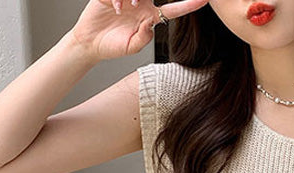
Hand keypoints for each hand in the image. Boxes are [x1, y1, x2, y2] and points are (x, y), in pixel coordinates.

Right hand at [70, 0, 209, 62]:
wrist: (90, 43)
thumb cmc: (112, 47)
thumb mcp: (131, 47)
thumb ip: (144, 37)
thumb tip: (151, 23)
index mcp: (150, 17)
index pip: (173, 9)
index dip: (189, 5)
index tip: (204, 0)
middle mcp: (141, 4)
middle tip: (142, 3)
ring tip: (127, 7)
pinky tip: (115, 7)